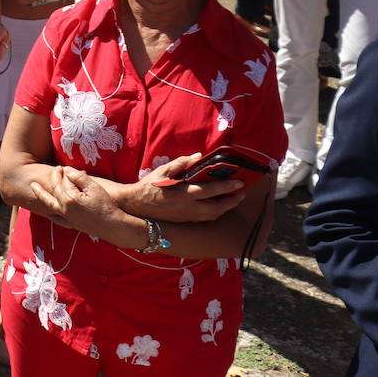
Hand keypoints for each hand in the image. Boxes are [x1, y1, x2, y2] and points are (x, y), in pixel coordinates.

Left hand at [30, 166, 125, 234]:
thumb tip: (67, 170)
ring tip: (34, 187)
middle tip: (54, 170)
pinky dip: (49, 212)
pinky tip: (47, 210)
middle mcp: (64, 209)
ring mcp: (66, 218)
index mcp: (69, 199)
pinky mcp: (71, 224)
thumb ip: (79, 178)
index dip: (61, 173)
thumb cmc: (105, 205)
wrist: (113, 227)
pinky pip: (55, 218)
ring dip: (41, 194)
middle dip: (53, 179)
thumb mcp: (94, 188)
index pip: (62, 182)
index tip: (62, 166)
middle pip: (54, 190)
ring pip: (49, 204)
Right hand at [113, 154, 249, 222]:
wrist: (136, 206)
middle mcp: (188, 208)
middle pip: (217, 207)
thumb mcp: (162, 171)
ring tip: (234, 199)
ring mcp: (187, 216)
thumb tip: (198, 156)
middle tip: (242, 193)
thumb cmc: (148, 186)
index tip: (239, 182)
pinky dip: (216, 212)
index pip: (210, 190)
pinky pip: (206, 218)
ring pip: (213, 215)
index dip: (226, 186)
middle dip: (232, 201)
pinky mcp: (185, 221)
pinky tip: (218, 206)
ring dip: (226, 208)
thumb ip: (180, 163)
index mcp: (183, 194)